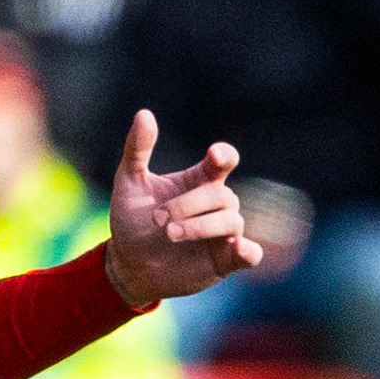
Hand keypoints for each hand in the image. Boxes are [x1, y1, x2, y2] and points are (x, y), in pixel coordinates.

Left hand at [102, 112, 257, 305]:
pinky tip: (238, 248)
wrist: (128, 265)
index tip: (214, 156)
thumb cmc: (132, 221)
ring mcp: (224, 232)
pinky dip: (249, 250)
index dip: (224, 156)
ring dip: (201, 226)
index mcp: (199, 180)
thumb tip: (144, 113)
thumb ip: (137, 150)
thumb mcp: (128, 184)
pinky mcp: (227, 259)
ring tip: (170, 234)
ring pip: (231, 221)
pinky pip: (251, 253)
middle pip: (220, 195)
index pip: (224, 161)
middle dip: (190, 205)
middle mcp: (216, 204)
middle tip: (158, 219)